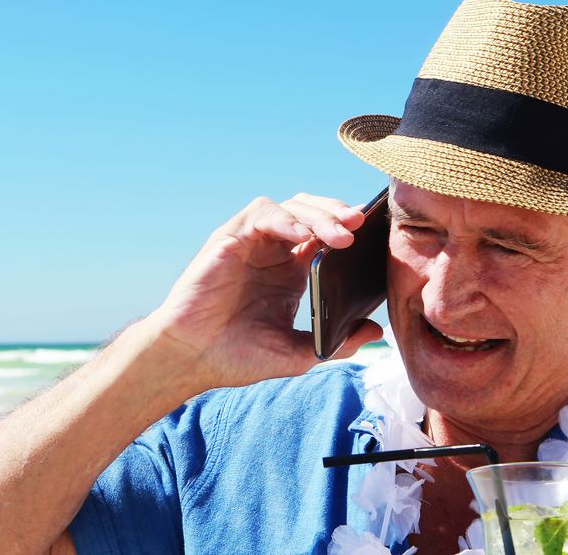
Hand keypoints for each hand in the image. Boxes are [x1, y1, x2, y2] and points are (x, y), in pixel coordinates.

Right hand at [147, 193, 384, 390]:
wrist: (191, 360)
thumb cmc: (237, 356)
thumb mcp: (296, 353)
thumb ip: (335, 343)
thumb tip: (376, 331)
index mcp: (290, 271)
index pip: (326, 235)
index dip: (348, 230)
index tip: (375, 237)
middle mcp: (273, 251)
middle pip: (312, 212)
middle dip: (338, 213)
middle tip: (361, 224)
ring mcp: (251, 242)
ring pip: (291, 207)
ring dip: (318, 215)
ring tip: (342, 233)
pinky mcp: (229, 238)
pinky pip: (262, 215)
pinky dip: (286, 220)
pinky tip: (303, 236)